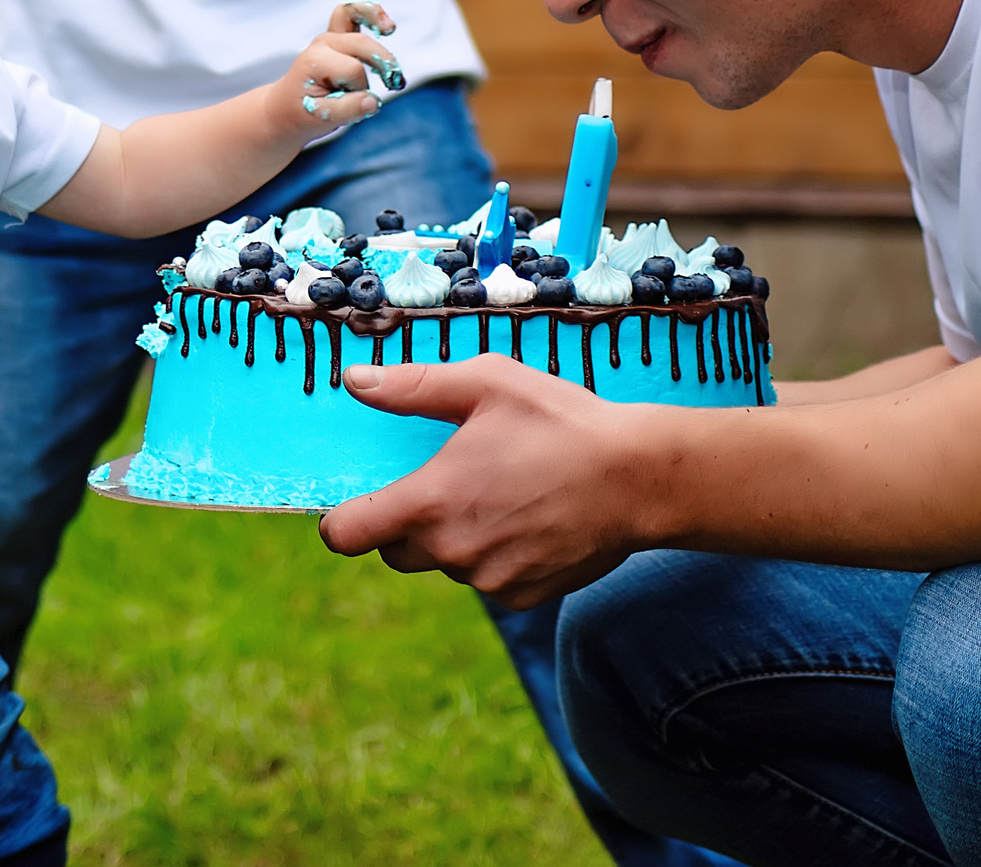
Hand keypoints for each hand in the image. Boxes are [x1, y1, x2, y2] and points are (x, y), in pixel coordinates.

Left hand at [277, 0, 405, 131]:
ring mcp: (329, 38)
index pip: (354, 71)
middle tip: (394, 85)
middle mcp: (322, 44)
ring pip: (356, 16)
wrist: (287, 109)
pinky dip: (368, 11)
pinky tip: (386, 22)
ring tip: (390, 30)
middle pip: (363, 45)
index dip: (359, 90)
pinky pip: (350, 12)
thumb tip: (374, 102)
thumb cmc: (303, 114)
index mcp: (315, 62)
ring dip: (376, 20)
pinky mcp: (337, 37)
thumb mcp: (322, 119)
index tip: (349, 103)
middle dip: (382, 64)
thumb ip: (349, 110)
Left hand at [318, 355, 652, 607]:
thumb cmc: (561, 423)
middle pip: (393, 552)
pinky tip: (529, 518)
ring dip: (454, 538)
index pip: (346, 536)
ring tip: (499, 492)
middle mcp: (452, 551)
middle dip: (403, 523)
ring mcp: (489, 580)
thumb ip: (413, 386)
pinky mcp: (524, 596)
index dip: (340, 520)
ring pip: (445, 564)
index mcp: (431, 502)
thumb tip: (355, 383)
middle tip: (442, 483)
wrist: (640, 479)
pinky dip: (495, 555)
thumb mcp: (486, 383)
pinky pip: (488, 579)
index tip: (354, 502)